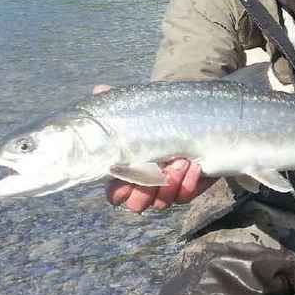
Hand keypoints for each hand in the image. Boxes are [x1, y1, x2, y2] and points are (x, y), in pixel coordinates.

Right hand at [93, 84, 214, 211]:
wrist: (192, 115)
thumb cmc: (157, 115)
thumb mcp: (138, 107)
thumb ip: (117, 102)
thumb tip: (99, 90)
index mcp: (127, 170)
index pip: (115, 194)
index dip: (119, 191)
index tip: (127, 173)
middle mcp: (146, 185)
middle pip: (137, 204)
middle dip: (146, 192)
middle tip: (159, 168)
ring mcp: (168, 188)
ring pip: (163, 202)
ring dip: (171, 183)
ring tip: (181, 160)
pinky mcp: (189, 187)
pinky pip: (186, 195)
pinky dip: (189, 183)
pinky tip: (195, 165)